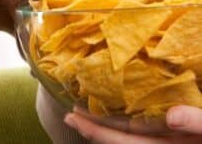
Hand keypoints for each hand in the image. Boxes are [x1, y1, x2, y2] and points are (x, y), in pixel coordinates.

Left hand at [64, 106, 201, 142]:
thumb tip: (172, 115)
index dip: (97, 133)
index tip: (70, 117)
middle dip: (96, 132)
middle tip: (71, 113)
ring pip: (136, 142)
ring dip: (112, 130)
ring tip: (90, 112)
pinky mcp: (182, 140)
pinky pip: (152, 137)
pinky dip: (134, 127)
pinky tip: (128, 113)